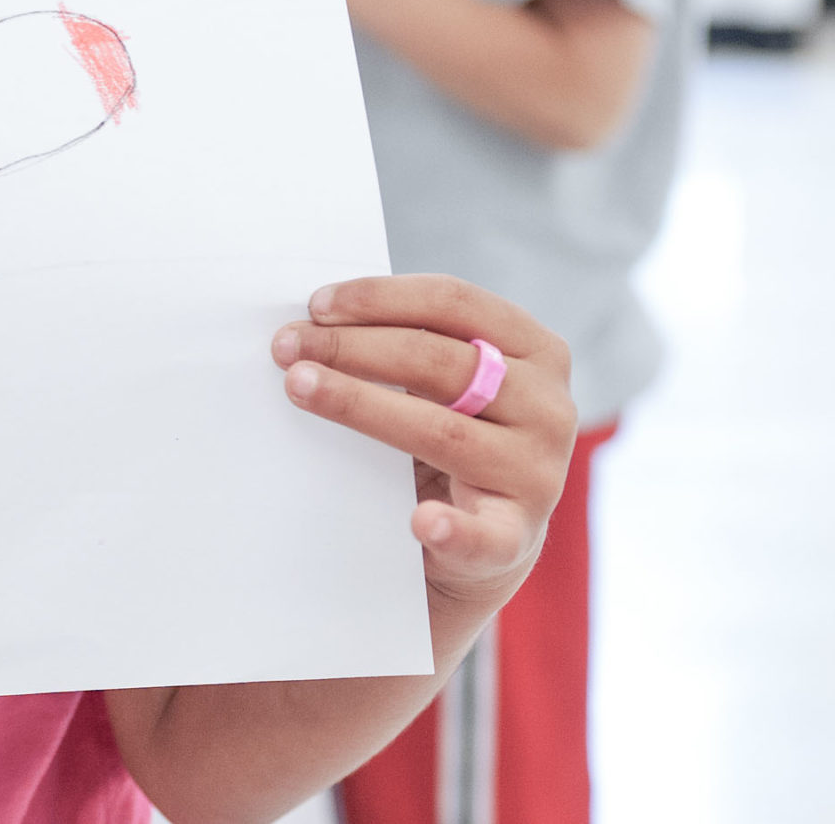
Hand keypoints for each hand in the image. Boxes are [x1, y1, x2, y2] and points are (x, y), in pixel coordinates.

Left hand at [273, 275, 574, 609]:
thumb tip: (314, 322)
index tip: (316, 305)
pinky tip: (421, 521)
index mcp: (535, 350)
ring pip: (441, 430)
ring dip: (361, 405)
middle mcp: (547, 406)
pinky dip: (453, 528)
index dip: (380, 298)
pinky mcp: (518, 537)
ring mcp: (537, 473)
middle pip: (439, 362)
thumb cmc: (454, 432)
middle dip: (353, 348)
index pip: (454, 303)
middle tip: (287, 347)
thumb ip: (408, 346)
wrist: (489, 537)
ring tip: (302, 389)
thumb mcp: (450, 382)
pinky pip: (485, 534)